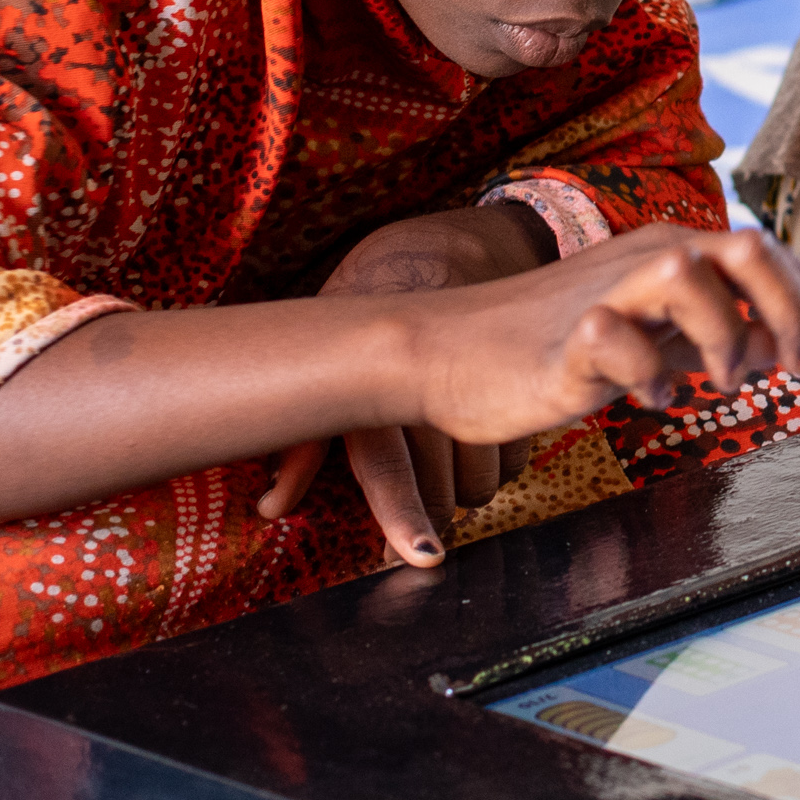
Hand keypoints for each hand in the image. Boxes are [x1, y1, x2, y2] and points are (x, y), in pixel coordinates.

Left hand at [256, 202, 555, 555]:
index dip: (404, 517)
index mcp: (379, 385)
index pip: (393, 467)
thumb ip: (304, 440)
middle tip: (424, 521)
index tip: (422, 557)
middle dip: (437, 513)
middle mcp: (435, 388)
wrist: (461, 242)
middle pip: (450, 490)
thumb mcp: (327, 353)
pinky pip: (520, 457)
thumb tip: (271, 507)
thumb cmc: (377, 305)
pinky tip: (484, 427)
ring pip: (488, 481)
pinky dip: (503, 458)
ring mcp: (488, 388)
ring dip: (471, 485)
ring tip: (450, 452)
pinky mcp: (527, 387)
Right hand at [259, 212, 799, 567]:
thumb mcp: (645, 330)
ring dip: (727, 334)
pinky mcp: (567, 339)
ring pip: (693, 273)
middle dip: (794, 309)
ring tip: (722, 382)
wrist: (443, 351)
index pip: (771, 259)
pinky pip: (623, 343)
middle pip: (750, 248)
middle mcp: (646, 257)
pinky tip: (651, 401)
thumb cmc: (546, 342)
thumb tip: (777, 341)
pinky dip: (652, 376)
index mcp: (670, 249)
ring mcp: (606, 293)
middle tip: (793, 367)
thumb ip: (705, 328)